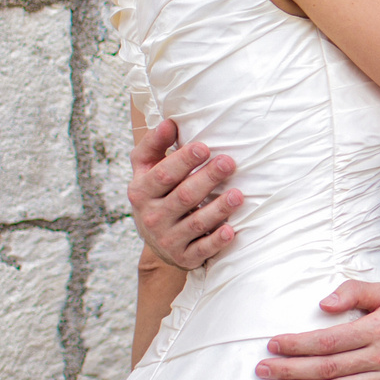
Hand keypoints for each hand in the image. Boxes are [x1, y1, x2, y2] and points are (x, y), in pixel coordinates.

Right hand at [128, 116, 241, 269]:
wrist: (154, 238)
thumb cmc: (156, 192)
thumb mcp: (146, 168)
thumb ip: (154, 144)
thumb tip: (170, 122)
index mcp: (142, 191)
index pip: (164, 175)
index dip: (184, 161)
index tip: (205, 147)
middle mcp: (152, 217)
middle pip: (183, 196)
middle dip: (207, 178)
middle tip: (229, 162)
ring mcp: (168, 239)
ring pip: (196, 223)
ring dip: (218, 209)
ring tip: (238, 195)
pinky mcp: (184, 257)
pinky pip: (202, 250)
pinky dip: (216, 241)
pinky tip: (230, 231)